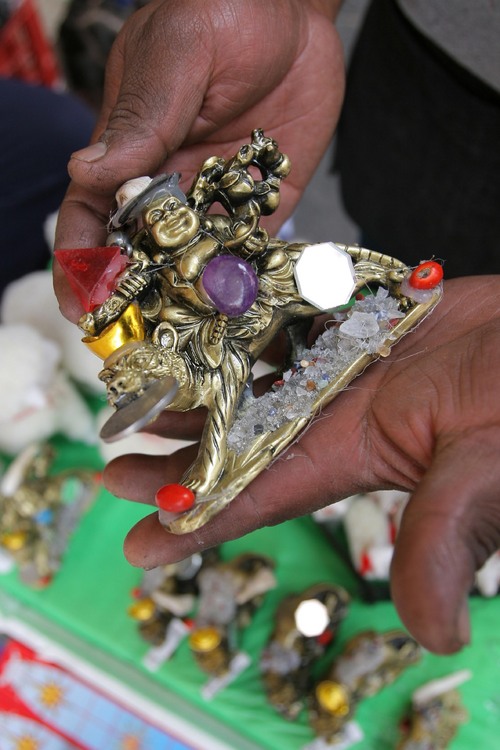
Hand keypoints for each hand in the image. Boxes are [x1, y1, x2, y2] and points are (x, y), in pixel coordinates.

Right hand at [54, 0, 343, 320]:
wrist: (294, 9)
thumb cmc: (221, 11)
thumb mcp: (176, 55)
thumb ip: (140, 116)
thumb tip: (87, 172)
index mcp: (128, 151)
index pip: (91, 216)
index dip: (80, 263)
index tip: (82, 305)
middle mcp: (167, 186)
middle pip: (140, 256)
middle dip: (135, 301)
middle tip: (142, 345)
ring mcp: (215, 200)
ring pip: (193, 265)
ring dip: (189, 304)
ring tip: (193, 343)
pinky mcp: (262, 205)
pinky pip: (250, 254)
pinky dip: (246, 285)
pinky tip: (246, 314)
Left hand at [103, 275, 499, 653]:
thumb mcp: (483, 475)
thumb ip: (446, 539)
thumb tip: (436, 634)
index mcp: (350, 455)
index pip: (256, 497)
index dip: (196, 521)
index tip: (135, 543)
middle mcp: (335, 413)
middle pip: (237, 438)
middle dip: (176, 452)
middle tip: (113, 454)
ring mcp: (344, 364)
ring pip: (255, 373)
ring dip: (201, 380)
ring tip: (147, 380)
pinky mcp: (360, 320)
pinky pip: (294, 315)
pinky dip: (255, 313)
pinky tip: (214, 306)